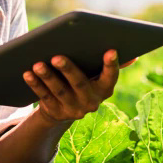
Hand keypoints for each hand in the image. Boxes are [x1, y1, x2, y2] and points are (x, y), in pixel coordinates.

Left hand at [22, 49, 137, 123]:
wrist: (64, 109)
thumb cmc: (84, 81)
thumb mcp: (98, 76)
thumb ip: (110, 66)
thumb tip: (134, 56)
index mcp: (105, 89)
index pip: (111, 77)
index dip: (111, 65)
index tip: (110, 50)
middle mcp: (91, 102)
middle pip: (80, 84)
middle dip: (68, 69)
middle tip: (57, 56)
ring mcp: (72, 109)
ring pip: (59, 91)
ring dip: (48, 77)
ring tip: (38, 63)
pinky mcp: (55, 112)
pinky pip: (44, 97)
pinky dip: (35, 84)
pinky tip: (27, 73)